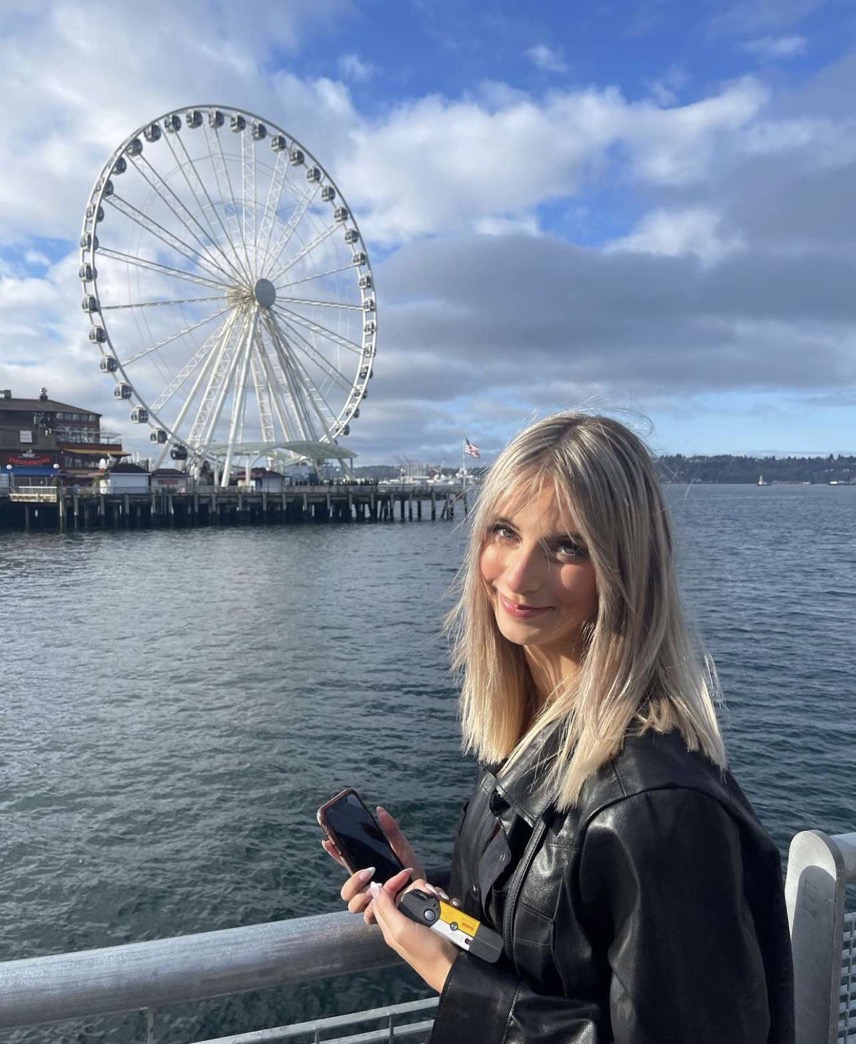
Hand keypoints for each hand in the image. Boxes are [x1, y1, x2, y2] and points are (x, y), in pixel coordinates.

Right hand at [321, 805, 425, 923]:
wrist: (426, 895)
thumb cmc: (413, 872)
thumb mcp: (402, 849)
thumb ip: (392, 831)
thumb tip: (380, 810)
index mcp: (367, 871)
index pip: (345, 863)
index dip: (334, 853)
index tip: (327, 841)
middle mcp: (365, 889)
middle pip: (345, 890)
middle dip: (353, 881)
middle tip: (369, 871)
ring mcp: (370, 904)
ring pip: (352, 904)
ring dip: (362, 895)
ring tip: (377, 888)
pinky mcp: (378, 917)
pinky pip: (366, 916)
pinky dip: (372, 908)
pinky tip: (381, 901)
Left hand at [370, 876, 457, 993]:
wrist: (453, 967)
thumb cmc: (425, 952)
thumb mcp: (401, 930)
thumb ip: (386, 908)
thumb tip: (374, 887)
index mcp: (391, 924)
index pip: (384, 895)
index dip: (393, 882)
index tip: (407, 874)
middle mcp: (405, 920)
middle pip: (407, 893)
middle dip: (421, 888)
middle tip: (432, 894)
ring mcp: (421, 921)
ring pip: (424, 896)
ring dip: (435, 894)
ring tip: (443, 901)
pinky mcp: (436, 922)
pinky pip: (438, 903)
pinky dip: (445, 902)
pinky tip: (450, 905)